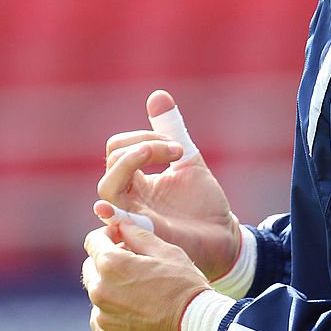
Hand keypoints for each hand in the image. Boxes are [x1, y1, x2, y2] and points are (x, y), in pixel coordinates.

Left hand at [83, 221, 209, 330]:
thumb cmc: (185, 287)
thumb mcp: (167, 252)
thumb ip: (138, 234)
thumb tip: (122, 223)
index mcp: (112, 265)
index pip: (93, 241)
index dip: (108, 235)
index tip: (122, 238)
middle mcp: (100, 291)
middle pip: (91, 267)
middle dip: (107, 260)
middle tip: (134, 263)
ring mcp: (103, 317)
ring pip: (98, 293)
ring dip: (111, 286)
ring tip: (140, 289)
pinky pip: (103, 317)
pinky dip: (114, 310)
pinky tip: (137, 310)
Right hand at [95, 90, 238, 279]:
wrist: (223, 234)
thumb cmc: (202, 202)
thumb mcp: (187, 160)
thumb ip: (171, 130)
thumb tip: (157, 95)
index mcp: (135, 181)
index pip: (118, 149)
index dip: (144, 139)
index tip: (178, 146)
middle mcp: (128, 197)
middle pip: (112, 161)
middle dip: (144, 145)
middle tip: (178, 150)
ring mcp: (132, 216)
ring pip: (107, 188)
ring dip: (131, 162)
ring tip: (164, 154)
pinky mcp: (145, 234)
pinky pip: (119, 220)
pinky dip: (115, 210)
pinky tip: (128, 194)